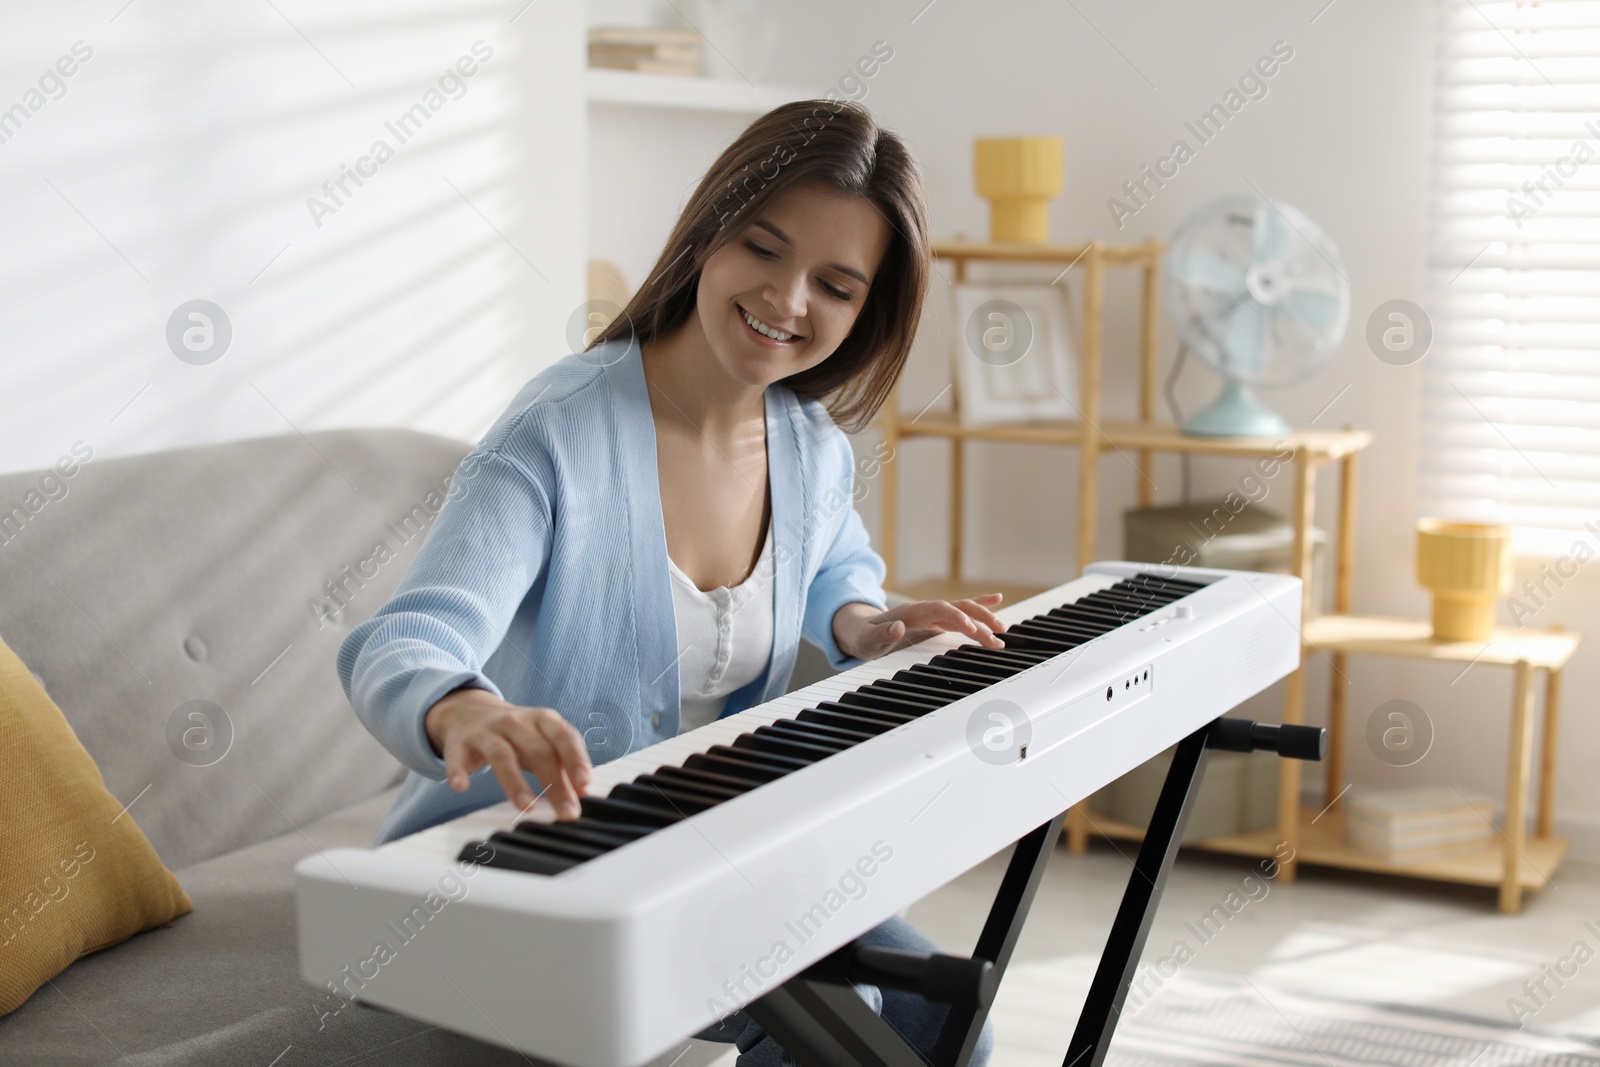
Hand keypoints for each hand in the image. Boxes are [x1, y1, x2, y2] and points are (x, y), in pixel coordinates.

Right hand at [423, 687, 592, 819]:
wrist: (469, 712)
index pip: (563, 736)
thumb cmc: (516, 734)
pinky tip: (462, 787)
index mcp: (542, 720)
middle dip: (554, 783)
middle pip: (537, 750)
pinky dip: (459, 772)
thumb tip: (584, 793)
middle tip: (566, 812)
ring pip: (501, 755)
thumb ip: (564, 764)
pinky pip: (458, 758)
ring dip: (515, 781)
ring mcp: (486, 732)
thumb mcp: (543, 742)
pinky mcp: (459, 744)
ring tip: (526, 806)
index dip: (576, 759)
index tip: (585, 784)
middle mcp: (515, 722)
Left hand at [835, 592, 1006, 660]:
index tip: (972, 631)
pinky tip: (996, 603)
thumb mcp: (865, 639)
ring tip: (1002, 631)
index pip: (940, 610)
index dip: (958, 618)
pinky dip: (978, 609)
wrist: (859, 629)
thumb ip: (880, 633)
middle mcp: (925, 610)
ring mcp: (932, 614)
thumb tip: (897, 627)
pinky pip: (960, 614)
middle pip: (957, 608)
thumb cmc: (862, 635)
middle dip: (979, 619)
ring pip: (963, 611)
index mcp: (911, 612)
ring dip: (983, 619)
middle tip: (997, 634)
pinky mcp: (936, 621)